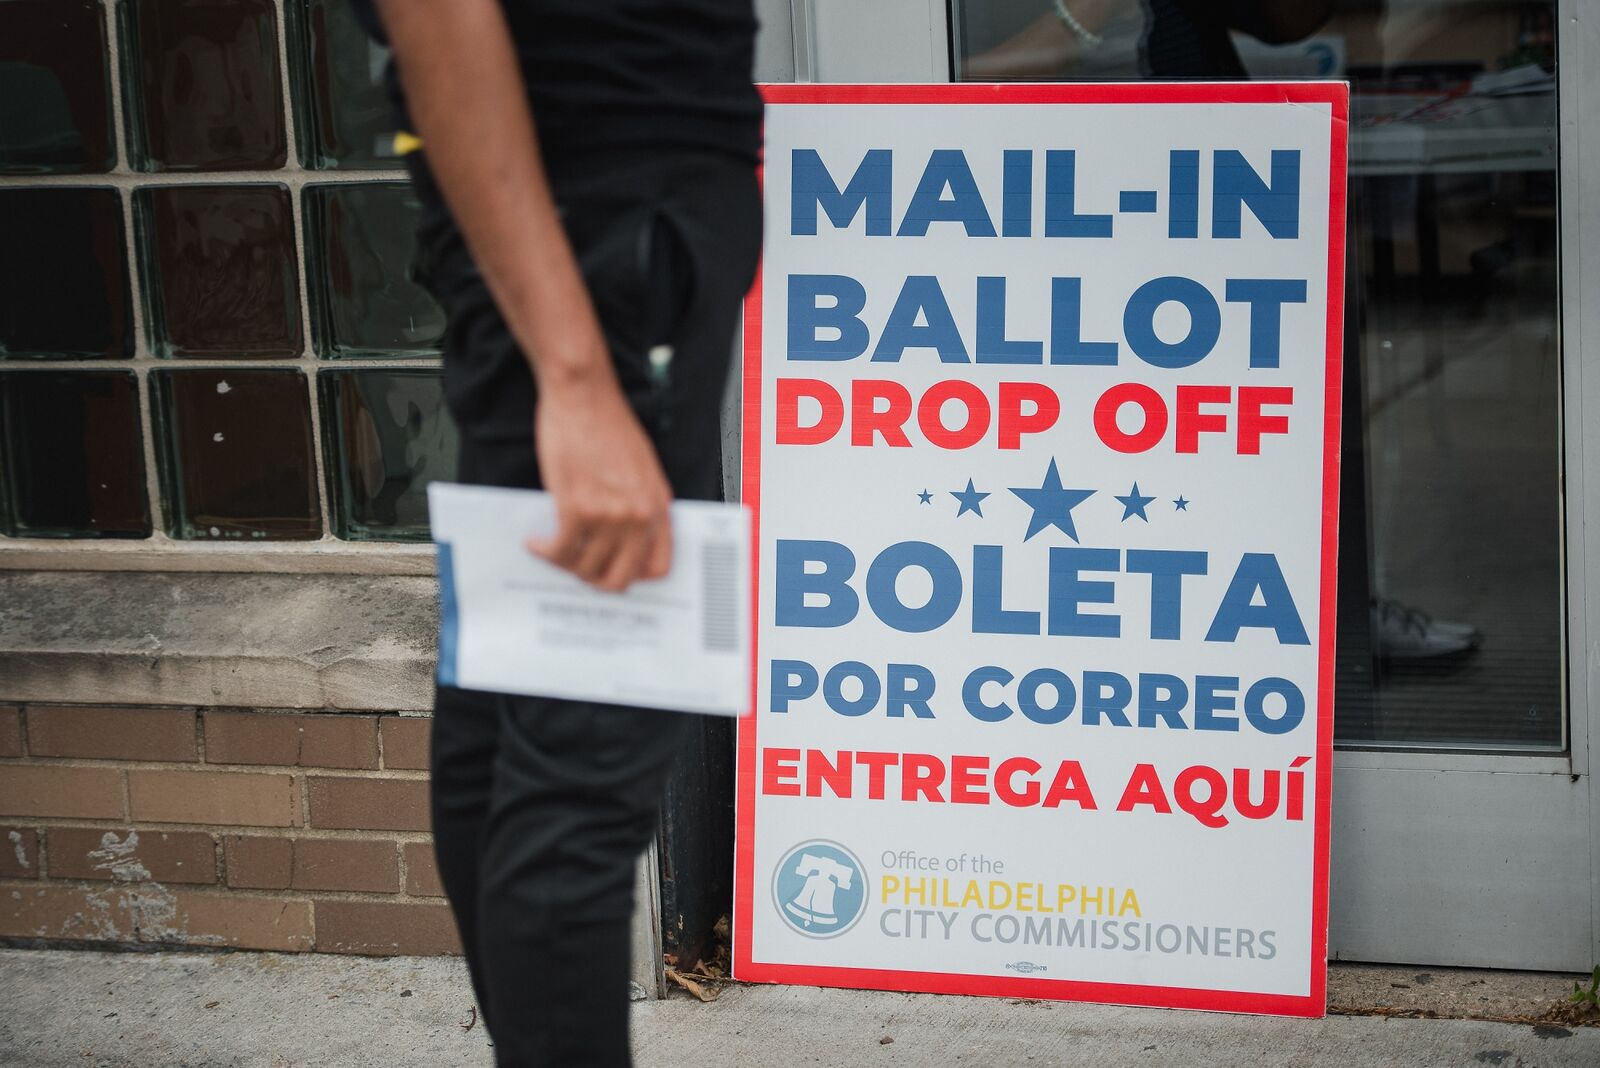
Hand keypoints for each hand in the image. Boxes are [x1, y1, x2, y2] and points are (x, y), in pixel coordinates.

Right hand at [525, 374, 673, 591]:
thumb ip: (641, 505)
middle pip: (619, 579)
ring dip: (562, 564)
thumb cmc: (608, 425)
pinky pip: (559, 550)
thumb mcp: (643, 468)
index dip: (633, 578)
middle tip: (577, 569)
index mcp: (658, 507)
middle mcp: (638, 516)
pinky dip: (543, 551)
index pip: (658, 568)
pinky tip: (535, 541)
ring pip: (584, 568)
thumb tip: (627, 540)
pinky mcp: (576, 508)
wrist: (584, 397)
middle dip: (594, 581)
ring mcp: (609, 515)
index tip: (613, 572)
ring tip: (550, 548)